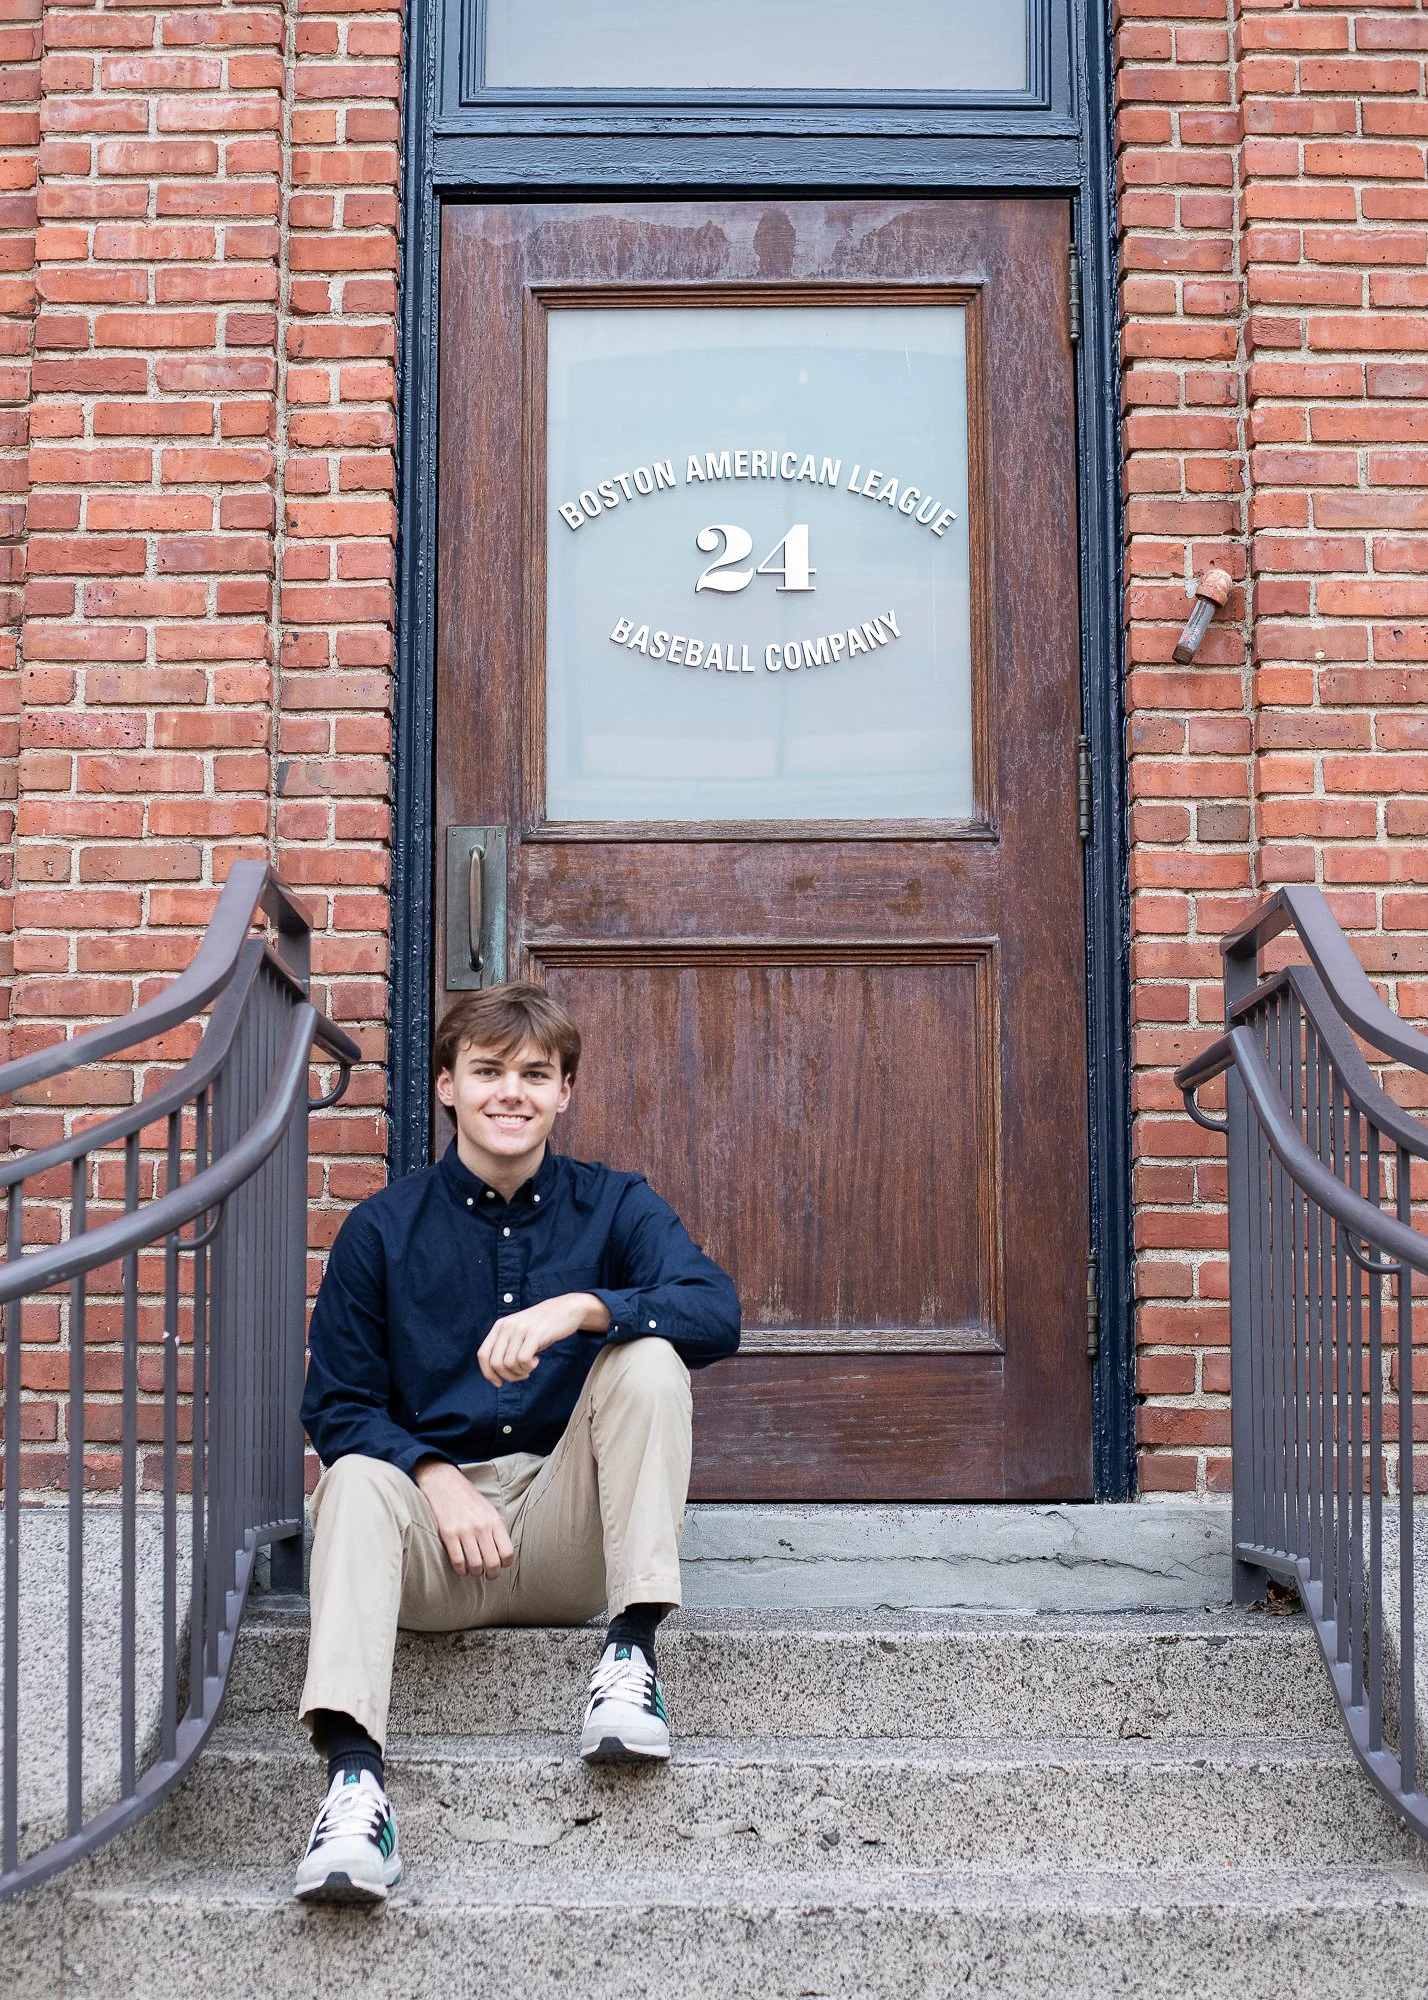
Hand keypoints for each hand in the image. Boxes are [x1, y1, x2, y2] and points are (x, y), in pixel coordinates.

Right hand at [414, 1458, 514, 1577]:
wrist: (445, 1483)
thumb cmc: (468, 1499)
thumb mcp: (489, 1510)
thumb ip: (496, 1530)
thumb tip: (502, 1555)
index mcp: (494, 1521)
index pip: (507, 1552)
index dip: (505, 1565)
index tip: (500, 1566)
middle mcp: (481, 1527)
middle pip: (493, 1563)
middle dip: (492, 1574)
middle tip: (488, 1575)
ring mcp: (465, 1530)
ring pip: (475, 1565)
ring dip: (475, 1573)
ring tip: (474, 1571)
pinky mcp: (448, 1534)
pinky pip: (458, 1561)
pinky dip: (461, 1570)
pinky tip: (462, 1568)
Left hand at [477, 1291, 611, 1385]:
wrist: (566, 1309)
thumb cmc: (542, 1326)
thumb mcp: (518, 1333)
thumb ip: (505, 1347)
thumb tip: (495, 1374)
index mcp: (500, 1326)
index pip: (482, 1354)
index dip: (488, 1373)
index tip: (499, 1383)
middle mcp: (507, 1326)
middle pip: (496, 1363)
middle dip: (508, 1376)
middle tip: (522, 1374)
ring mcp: (520, 1329)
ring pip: (509, 1364)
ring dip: (521, 1372)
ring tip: (531, 1365)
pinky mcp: (535, 1333)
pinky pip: (523, 1360)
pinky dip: (529, 1366)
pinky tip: (536, 1360)